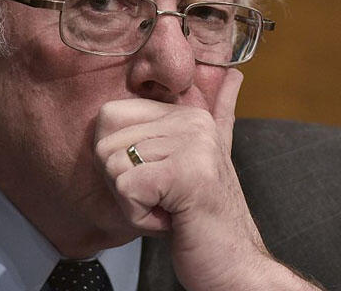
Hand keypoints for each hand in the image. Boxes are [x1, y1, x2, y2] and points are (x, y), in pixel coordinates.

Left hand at [94, 69, 316, 289]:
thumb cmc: (205, 219)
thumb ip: (219, 114)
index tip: (156, 181)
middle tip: (164, 199)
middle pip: (105, 143)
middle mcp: (192, 121)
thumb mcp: (204, 160)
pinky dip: (139, 217)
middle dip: (124, 185)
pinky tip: (171, 220)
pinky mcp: (185, 173)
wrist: (235, 264)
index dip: (119, 160)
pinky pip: (126, 189)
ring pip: (113, 167)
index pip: (109, 116)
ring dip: (133, 203)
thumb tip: (234, 76)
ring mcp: (191, 144)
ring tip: (170, 208)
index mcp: (188, 114)